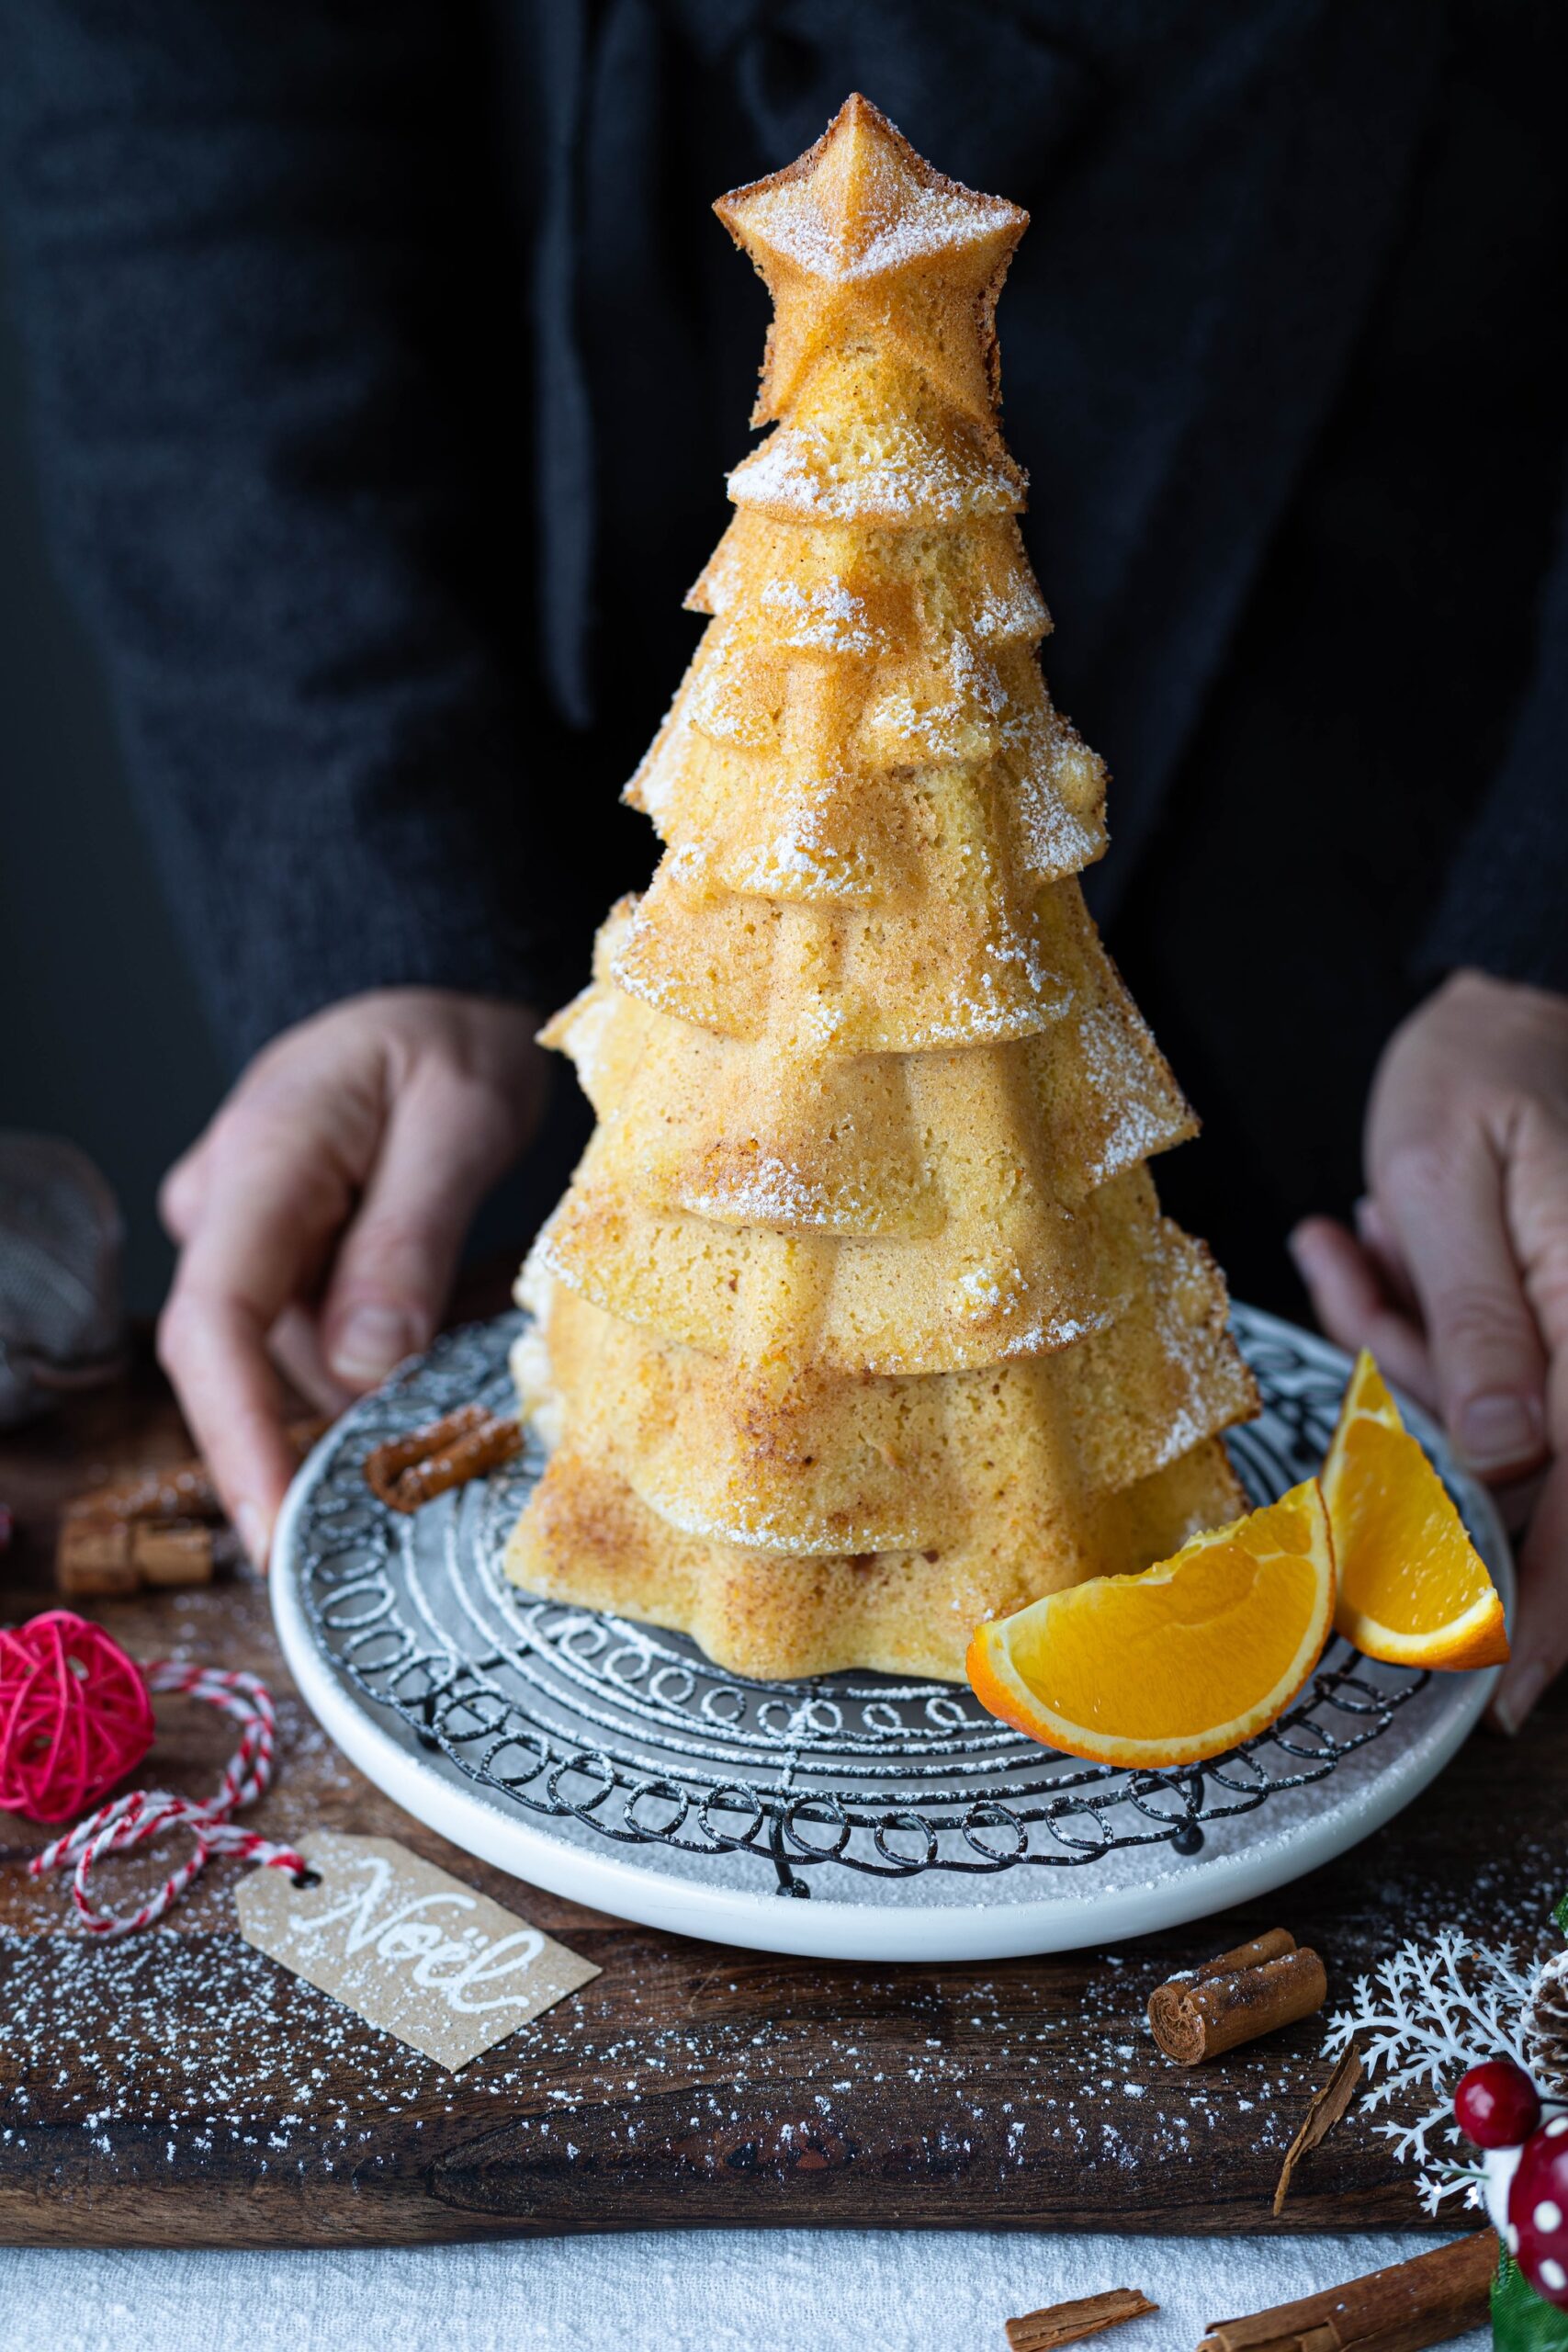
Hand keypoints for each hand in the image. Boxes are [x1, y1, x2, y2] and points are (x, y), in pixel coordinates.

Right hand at [158, 989, 547, 1565]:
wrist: (428, 1009)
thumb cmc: (449, 1046)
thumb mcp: (460, 1121)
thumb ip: (408, 1239)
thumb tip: (364, 1367)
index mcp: (259, 1160)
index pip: (212, 1324)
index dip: (238, 1439)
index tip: (275, 1533)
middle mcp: (223, 1210)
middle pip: (258, 1363)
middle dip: (338, 1426)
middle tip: (447, 1461)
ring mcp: (240, 1243)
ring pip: (297, 1363)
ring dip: (374, 1390)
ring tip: (468, 1359)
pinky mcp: (271, 1267)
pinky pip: (314, 1346)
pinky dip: (376, 1367)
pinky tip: (436, 1350)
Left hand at [1289, 970, 1567, 1731]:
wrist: (1503, 997)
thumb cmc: (1484, 1070)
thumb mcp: (1457, 1184)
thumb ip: (1483, 1325)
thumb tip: (1509, 1457)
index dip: (1559, 1610)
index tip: (1511, 1691)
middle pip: (1533, 1470)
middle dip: (1436, 1427)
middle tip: (1378, 1286)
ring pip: (1482, 1418)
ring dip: (1407, 1351)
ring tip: (1372, 1233)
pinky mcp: (1541, 1317)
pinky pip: (1470, 1366)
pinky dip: (1409, 1327)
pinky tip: (1366, 1240)